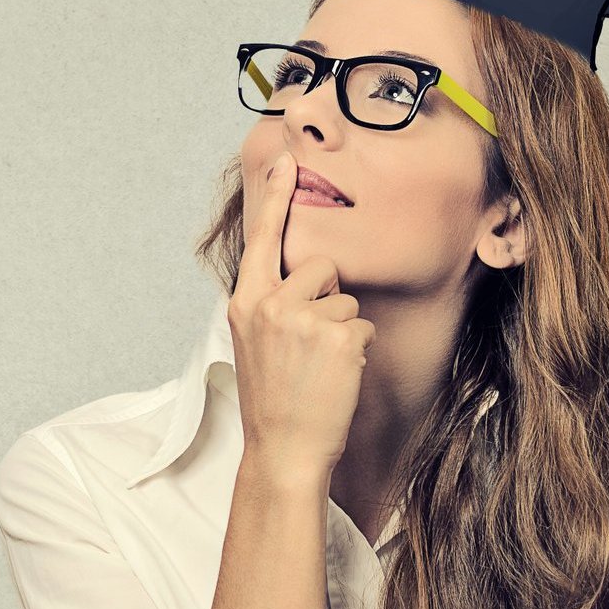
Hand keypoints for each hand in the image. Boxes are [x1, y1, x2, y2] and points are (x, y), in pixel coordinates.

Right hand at [228, 151, 375, 482]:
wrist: (283, 449)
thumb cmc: (274, 398)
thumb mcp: (254, 341)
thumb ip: (270, 302)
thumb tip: (305, 273)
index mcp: (246, 301)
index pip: (262, 238)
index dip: (275, 195)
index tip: (285, 158)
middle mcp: (270, 304)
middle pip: (321, 266)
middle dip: (327, 296)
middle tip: (309, 344)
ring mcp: (303, 320)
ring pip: (346, 298)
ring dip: (344, 329)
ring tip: (320, 366)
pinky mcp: (337, 338)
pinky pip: (363, 324)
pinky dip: (358, 350)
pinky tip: (337, 376)